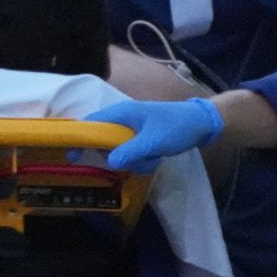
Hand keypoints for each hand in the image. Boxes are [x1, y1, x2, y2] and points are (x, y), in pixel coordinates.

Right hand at [85, 97, 223, 173]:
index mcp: (121, 113)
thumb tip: (110, 163)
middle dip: (116, 156)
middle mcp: (122, 118)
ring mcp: (132, 128)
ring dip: (133, 160)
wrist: (202, 123)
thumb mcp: (153, 142)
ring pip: (119, 150)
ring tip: (151, 160)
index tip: (74, 157)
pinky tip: (155, 159)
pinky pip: (131, 152)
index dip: (79, 139)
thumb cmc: (177, 127)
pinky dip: (141, 159)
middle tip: (132, 162)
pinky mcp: (140, 137)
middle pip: (104, 141)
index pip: (90, 123)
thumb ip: (130, 152)